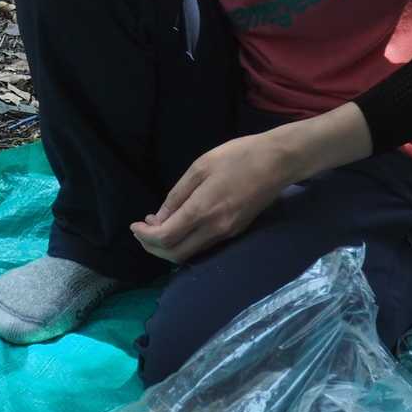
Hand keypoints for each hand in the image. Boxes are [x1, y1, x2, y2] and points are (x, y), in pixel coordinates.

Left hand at [130, 133, 291, 264]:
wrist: (278, 162)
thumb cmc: (237, 157)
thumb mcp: (200, 167)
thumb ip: (177, 196)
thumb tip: (158, 219)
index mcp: (202, 211)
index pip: (165, 238)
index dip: (145, 236)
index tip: (134, 225)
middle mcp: (215, 229)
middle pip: (175, 254)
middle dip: (153, 247)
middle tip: (141, 230)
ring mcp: (227, 233)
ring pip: (190, 253)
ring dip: (169, 246)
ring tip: (156, 227)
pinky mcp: (236, 232)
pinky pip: (204, 246)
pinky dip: (186, 242)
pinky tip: (180, 225)